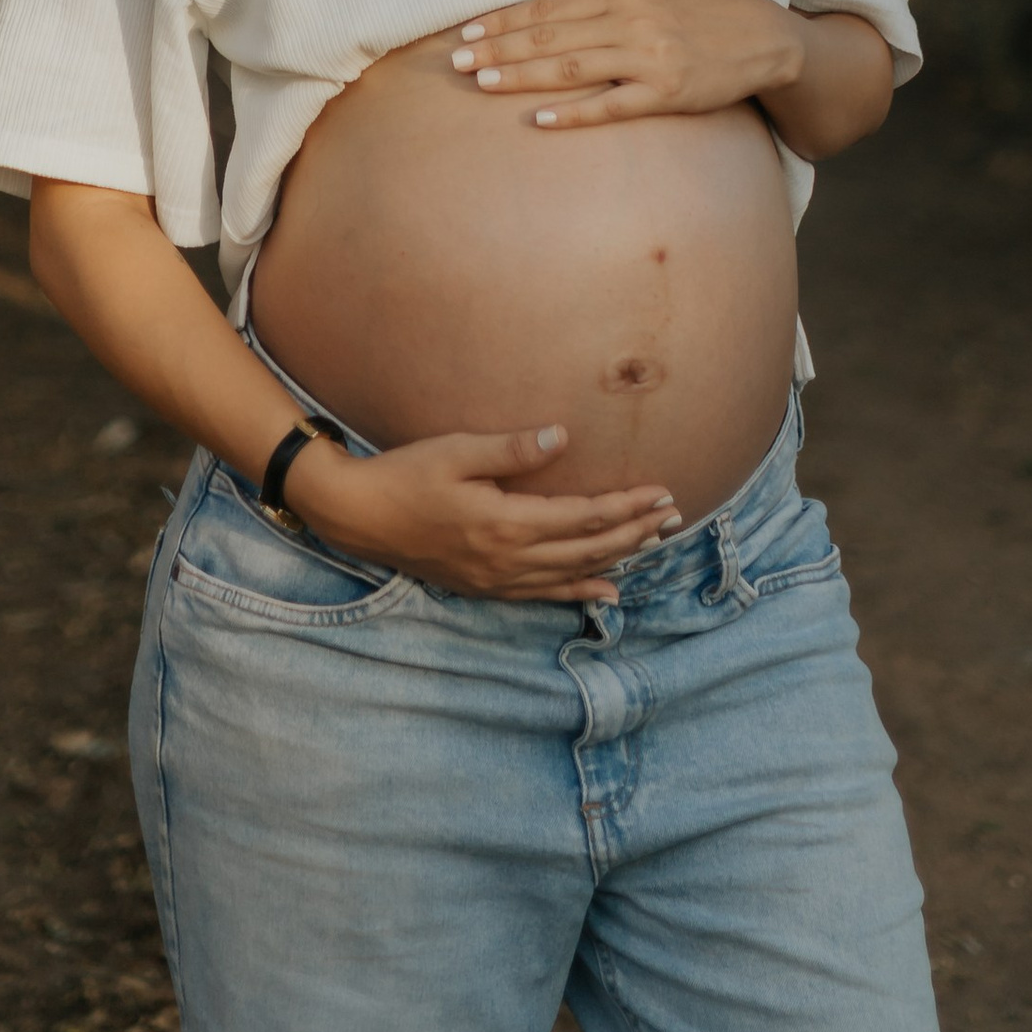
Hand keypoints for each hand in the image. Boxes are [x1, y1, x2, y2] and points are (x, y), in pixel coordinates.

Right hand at [289, 426, 679, 600]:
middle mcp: (508, 558)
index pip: (583, 518)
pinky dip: (579, 593)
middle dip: (635, 532)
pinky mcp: (484, 586)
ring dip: (616, 559)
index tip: (662, 493)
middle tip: (674, 516)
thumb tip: (563, 437)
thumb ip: (513, 449)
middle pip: (587, 550)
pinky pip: (543, 595)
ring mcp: (496, 578)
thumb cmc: (405, 474)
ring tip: (652, 544)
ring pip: (571, 575)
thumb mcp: (457, 450)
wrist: (358, 516)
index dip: (626, 507)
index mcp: (505, 522)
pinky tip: (605, 591)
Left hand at [449, 0, 801, 129]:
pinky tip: (540, 119)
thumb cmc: (698, 7)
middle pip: (551, 37)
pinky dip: (573, 113)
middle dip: (499, 50)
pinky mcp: (667, 93)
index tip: (468, 34)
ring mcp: (649, 58)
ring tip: (483, 84)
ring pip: (571, 69)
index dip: (504, 21)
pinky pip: (611, 106)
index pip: (549, 8)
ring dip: (522, 76)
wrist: (762, 36)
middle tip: (457, 63)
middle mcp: (631, 20)